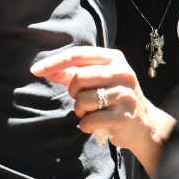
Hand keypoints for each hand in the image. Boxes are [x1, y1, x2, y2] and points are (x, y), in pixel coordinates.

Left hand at [31, 46, 175, 175]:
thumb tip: (44, 69)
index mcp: (115, 58)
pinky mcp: (123, 116)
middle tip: (81, 98)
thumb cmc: (114, 97)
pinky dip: (85, 124)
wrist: (143, 124)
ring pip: (82, 100)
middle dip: (73, 92)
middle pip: (79, 78)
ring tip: (92, 112)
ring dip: (80, 110)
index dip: (55, 62)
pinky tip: (96, 123)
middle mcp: (122, 72)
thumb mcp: (98, 79)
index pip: (78, 54)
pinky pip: (88, 121)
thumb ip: (72, 72)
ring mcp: (124, 94)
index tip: (34, 70)